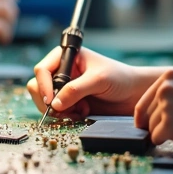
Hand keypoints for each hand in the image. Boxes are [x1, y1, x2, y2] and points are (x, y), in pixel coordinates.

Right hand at [26, 46, 140, 119]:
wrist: (134, 95)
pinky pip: (57, 112)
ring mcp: (64, 88)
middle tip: (64, 110)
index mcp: (66, 57)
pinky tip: (83, 113)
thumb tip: (55, 104)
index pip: (42, 69)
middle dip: (49, 100)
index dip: (43, 85)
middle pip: (38, 86)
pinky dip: (66, 116)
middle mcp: (62, 71)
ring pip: (45, 101)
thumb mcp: (98, 79)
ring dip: (60, 110)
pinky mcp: (70, 103)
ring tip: (80, 110)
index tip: (51, 101)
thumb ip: (76, 90)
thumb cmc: (120, 78)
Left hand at [134, 70, 172, 148]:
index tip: (145, 126)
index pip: (144, 102)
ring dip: (165, 134)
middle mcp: (164, 88)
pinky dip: (167, 142)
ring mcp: (166, 106)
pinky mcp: (169, 125)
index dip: (144, 117)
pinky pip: (156, 139)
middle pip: (146, 116)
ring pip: (151, 129)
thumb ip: (171, 93)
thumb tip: (145, 113)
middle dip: (158, 126)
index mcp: (169, 76)